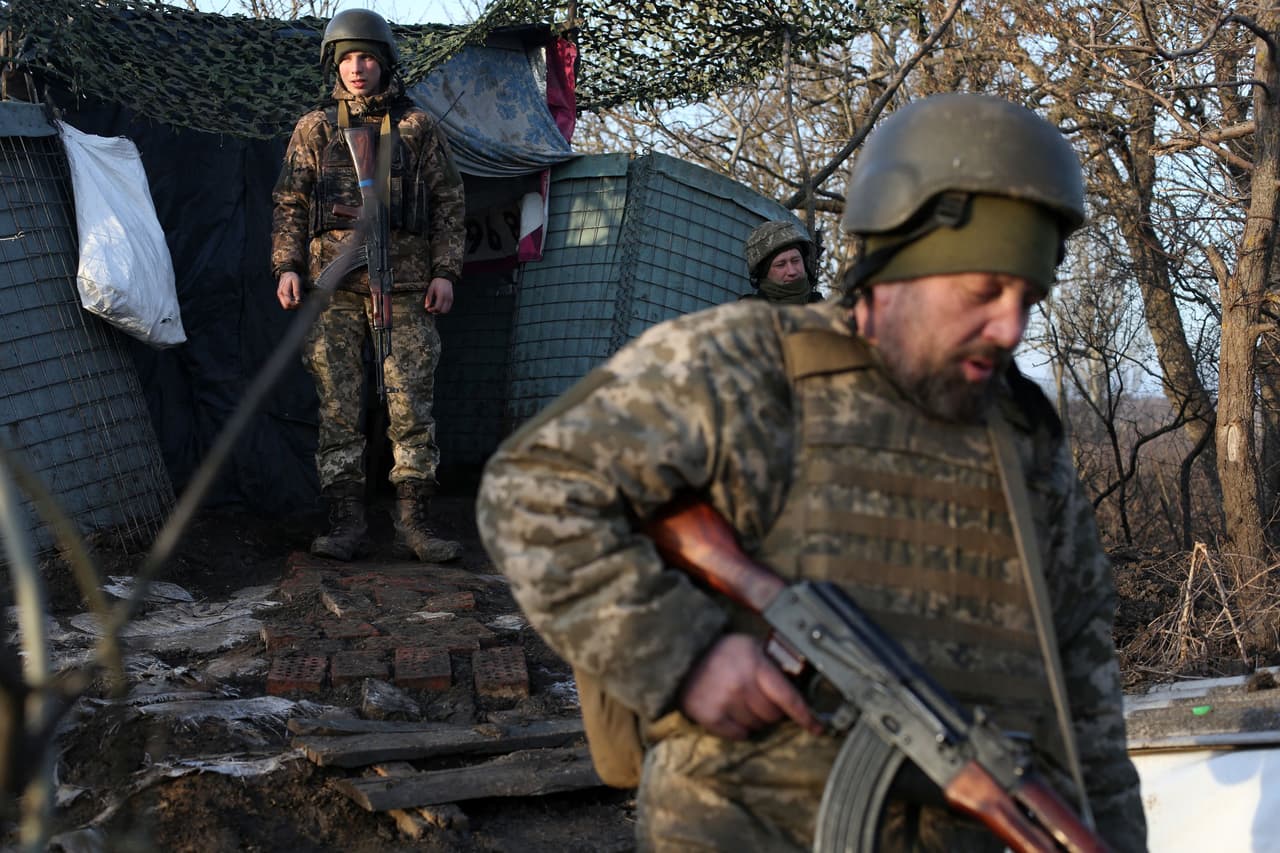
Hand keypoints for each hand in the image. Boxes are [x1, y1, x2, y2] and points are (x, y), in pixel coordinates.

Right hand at [277, 272, 301, 309]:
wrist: (287, 274)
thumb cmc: (293, 277)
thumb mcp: (296, 282)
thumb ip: (296, 290)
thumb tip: (298, 300)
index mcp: (283, 291)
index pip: (288, 303)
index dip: (295, 304)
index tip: (301, 302)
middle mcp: (280, 294)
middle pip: (286, 306)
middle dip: (294, 306)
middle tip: (300, 303)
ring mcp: (280, 296)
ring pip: (286, 306)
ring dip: (293, 306)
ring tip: (299, 301)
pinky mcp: (281, 297)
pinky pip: (286, 304)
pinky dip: (291, 304)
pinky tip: (296, 300)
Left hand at [425, 277, 453, 313]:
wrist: (445, 278)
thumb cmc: (437, 283)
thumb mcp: (430, 289)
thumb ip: (428, 298)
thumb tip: (426, 307)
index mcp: (441, 295)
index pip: (438, 307)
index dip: (432, 310)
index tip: (428, 309)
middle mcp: (447, 298)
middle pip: (442, 311)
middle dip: (436, 311)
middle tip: (431, 309)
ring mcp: (450, 299)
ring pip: (446, 310)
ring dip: (440, 311)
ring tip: (435, 307)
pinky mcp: (451, 299)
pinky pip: (448, 307)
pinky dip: (444, 308)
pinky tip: (439, 305)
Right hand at [678, 633, 822, 739]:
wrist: (683, 658)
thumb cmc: (723, 654)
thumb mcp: (750, 647)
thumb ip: (772, 664)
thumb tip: (803, 687)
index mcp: (755, 664)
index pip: (788, 697)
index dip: (805, 716)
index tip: (818, 728)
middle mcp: (740, 683)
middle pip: (773, 715)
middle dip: (771, 711)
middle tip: (758, 698)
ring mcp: (724, 700)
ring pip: (757, 727)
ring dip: (755, 720)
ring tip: (741, 702)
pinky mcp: (709, 715)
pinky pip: (739, 735)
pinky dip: (739, 729)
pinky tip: (731, 712)